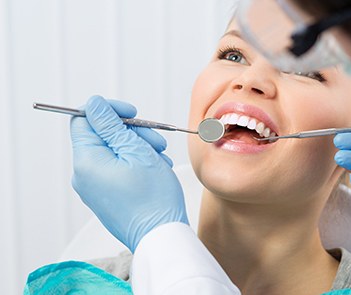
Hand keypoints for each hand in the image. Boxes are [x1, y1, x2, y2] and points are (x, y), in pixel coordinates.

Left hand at [70, 95, 187, 251]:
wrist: (160, 235)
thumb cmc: (153, 198)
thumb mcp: (136, 151)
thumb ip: (111, 125)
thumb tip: (93, 104)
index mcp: (86, 161)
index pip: (84, 119)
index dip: (108, 110)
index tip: (131, 112)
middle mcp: (83, 174)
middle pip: (101, 135)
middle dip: (130, 131)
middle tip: (155, 140)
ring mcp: (93, 187)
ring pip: (112, 150)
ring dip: (137, 146)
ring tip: (159, 158)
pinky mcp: (104, 195)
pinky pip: (115, 167)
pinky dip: (135, 162)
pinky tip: (154, 168)